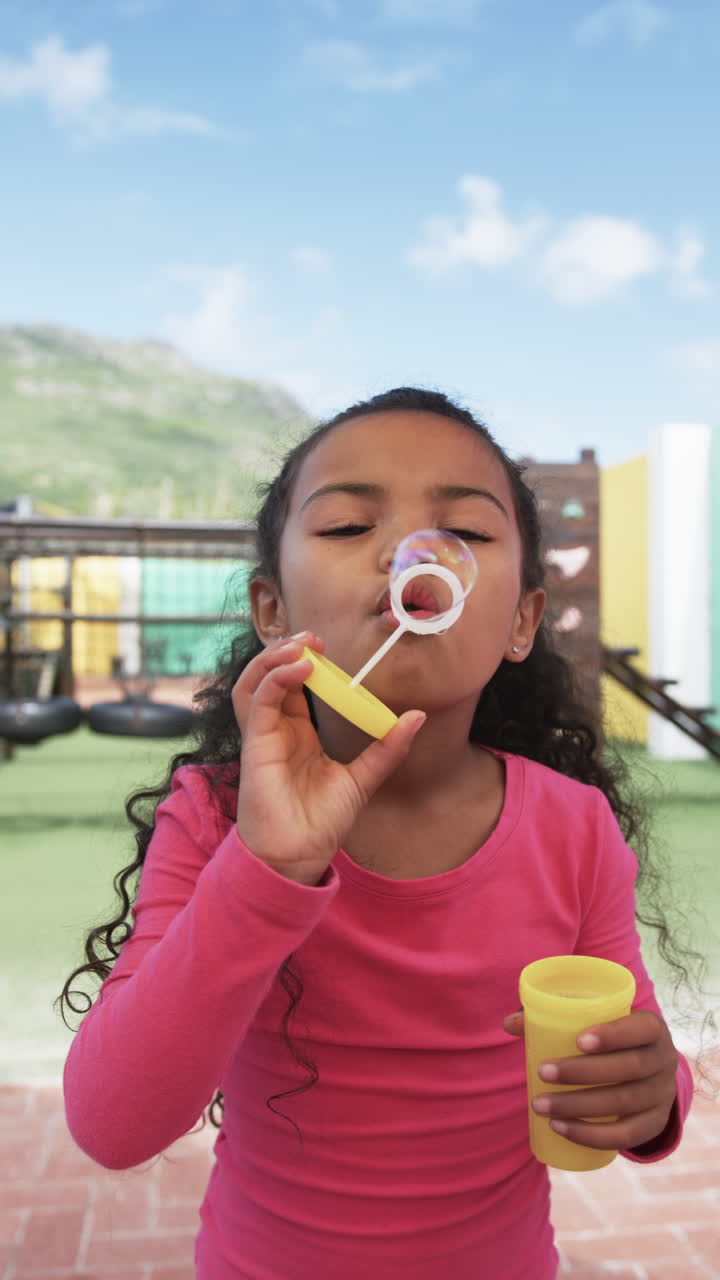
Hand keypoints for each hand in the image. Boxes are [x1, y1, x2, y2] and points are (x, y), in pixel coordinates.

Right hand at [232, 632, 425, 884]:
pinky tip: (301, 668)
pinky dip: (276, 679)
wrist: (299, 855)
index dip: (308, 663)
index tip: (329, 648)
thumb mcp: (363, 778)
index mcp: (298, 735)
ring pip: (255, 682)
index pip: (295, 686)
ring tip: (301, 644)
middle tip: (315, 638)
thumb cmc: (321, 822)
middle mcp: (276, 730)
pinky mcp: (254, 744)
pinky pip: (258, 701)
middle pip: (271, 677)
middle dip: (289, 651)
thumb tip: (416, 717)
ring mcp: (262, 736)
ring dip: (273, 658)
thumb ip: (387, 748)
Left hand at [503, 1008, 677, 1151]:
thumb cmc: (607, 1038)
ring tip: (541, 1105)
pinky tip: (562, 1129)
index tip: (577, 1041)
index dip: (613, 1035)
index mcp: (652, 1028)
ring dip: (578, 1107)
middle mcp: (664, 1061)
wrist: (644, 1070)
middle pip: (629, 1068)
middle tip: (542, 1072)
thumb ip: (553, 1016)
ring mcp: (662, 1095)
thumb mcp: (592, 1021)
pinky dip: (592, 1136)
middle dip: (582, 1072)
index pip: (642, 1029)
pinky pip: (626, 1136)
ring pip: (624, 1103)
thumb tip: (509, 1024)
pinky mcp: (653, 1124)